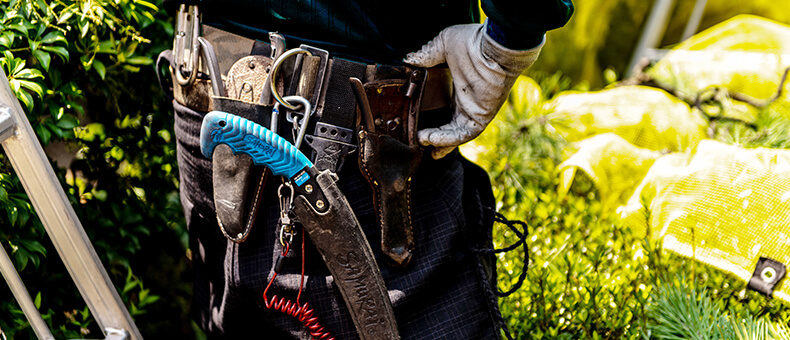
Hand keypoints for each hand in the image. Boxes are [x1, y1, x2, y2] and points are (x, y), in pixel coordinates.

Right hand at [404, 21, 542, 158]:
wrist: (494, 47)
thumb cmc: (473, 42)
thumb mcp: (443, 46)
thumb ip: (426, 54)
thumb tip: (408, 60)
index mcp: (461, 87)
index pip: (445, 108)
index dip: (432, 115)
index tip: (417, 121)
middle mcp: (469, 102)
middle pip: (450, 125)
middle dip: (434, 136)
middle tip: (416, 139)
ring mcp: (476, 110)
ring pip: (455, 134)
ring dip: (438, 140)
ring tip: (420, 140)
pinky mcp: (482, 117)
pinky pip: (464, 134)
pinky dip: (447, 139)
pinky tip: (430, 138)